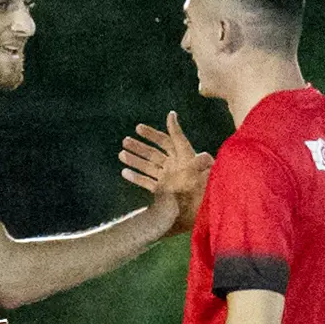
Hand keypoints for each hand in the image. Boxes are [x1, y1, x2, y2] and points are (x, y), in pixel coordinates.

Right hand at [120, 111, 212, 233]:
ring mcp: (167, 179)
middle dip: (139, 147)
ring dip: (134, 160)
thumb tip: (171, 116)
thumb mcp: (193, 157)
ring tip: (121, 154)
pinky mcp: (163, 192)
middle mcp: (174, 166)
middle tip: (125, 141)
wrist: (204, 207)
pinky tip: (124, 172)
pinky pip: (147, 183)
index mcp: (183, 156)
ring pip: (147, 167)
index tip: (138, 128)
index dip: (152, 134)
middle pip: (153, 153)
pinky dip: (136, 178)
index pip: (165, 141)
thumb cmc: (203, 181)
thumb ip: (179, 136)